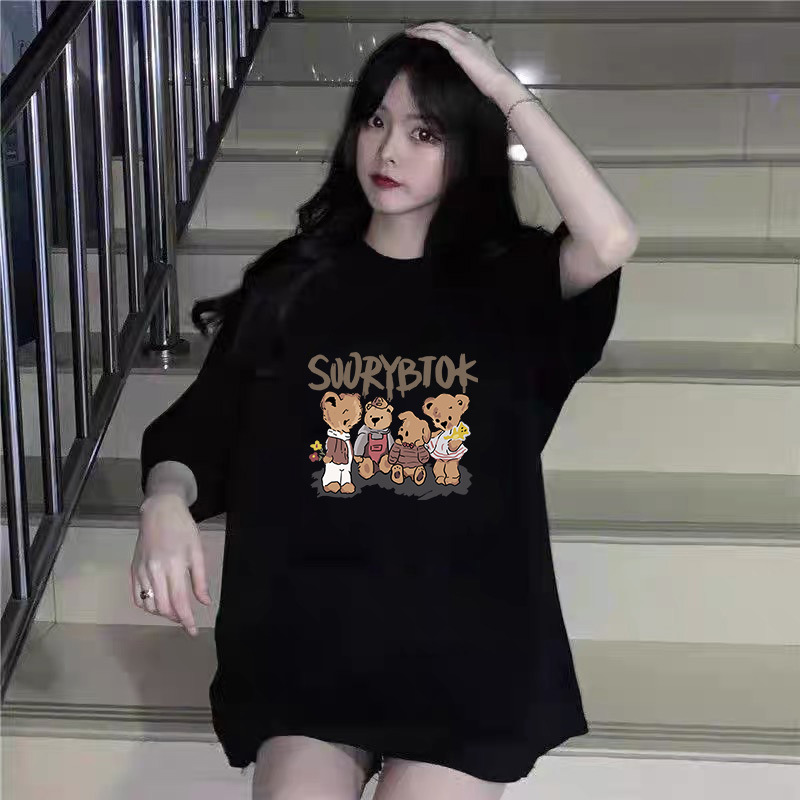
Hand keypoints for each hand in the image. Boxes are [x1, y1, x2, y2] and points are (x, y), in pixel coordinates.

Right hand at [133, 493, 211, 635]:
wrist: (159, 511)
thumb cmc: (183, 529)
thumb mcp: (197, 551)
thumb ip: (200, 579)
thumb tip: (205, 603)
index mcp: (173, 566)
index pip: (179, 602)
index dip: (186, 620)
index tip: (193, 632)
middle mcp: (154, 571)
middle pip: (162, 607)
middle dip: (175, 618)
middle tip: (186, 620)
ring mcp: (140, 571)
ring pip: (148, 604)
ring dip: (162, 613)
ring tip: (175, 611)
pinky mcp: (132, 569)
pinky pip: (137, 596)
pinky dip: (147, 605)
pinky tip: (159, 603)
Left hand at [405, 21, 520, 103]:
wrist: (499, 84)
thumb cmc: (493, 85)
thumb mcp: (482, 76)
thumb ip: (475, 72)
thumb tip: (471, 77)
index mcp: (476, 43)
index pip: (454, 33)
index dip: (440, 33)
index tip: (429, 37)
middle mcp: (470, 38)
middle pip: (445, 27)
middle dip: (429, 27)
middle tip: (415, 31)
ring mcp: (464, 40)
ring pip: (439, 28)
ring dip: (423, 28)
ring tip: (411, 32)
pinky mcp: (458, 46)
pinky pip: (437, 35)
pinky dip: (425, 33)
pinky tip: (415, 35)